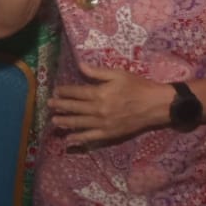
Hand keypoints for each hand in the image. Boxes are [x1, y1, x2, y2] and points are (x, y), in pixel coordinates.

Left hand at [49, 64, 171, 145]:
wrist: (156, 105)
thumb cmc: (138, 87)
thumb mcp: (118, 74)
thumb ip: (97, 72)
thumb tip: (80, 66)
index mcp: (100, 93)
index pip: (77, 92)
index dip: (64, 91)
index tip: (56, 91)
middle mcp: (99, 109)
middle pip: (75, 108)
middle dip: (60, 106)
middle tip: (48, 105)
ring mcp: (103, 123)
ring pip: (79, 123)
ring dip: (65, 122)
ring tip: (54, 121)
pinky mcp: (110, 133)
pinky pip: (91, 137)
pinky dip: (78, 139)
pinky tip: (68, 139)